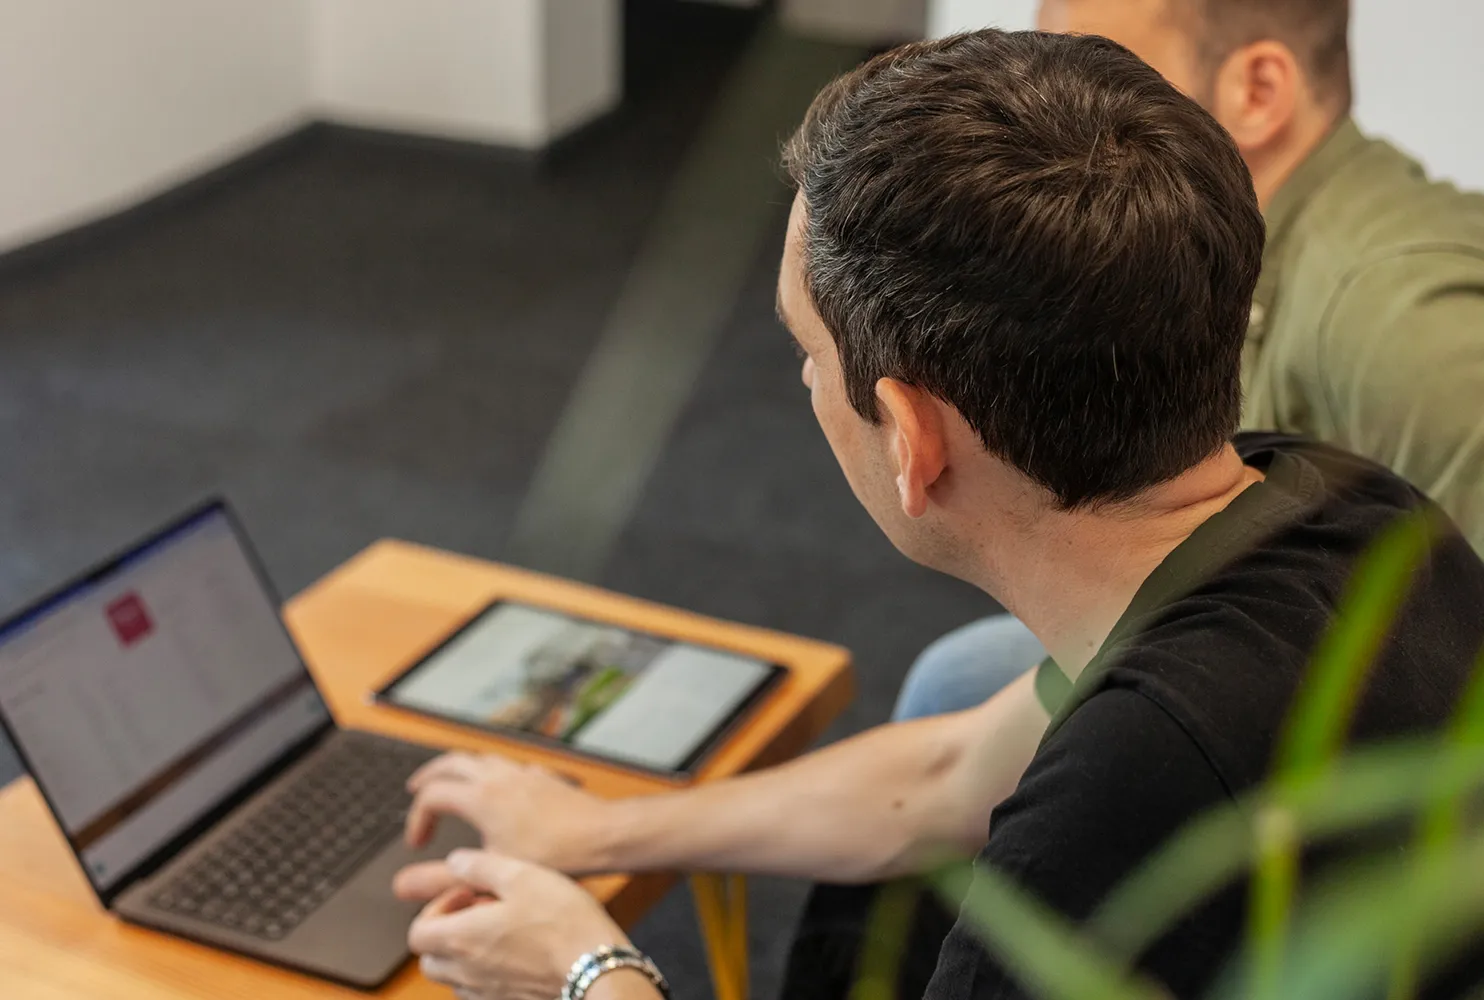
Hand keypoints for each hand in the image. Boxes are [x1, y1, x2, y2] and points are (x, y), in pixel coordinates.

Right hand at [401, 752, 613, 874]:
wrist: (603, 835)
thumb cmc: (554, 856)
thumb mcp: (492, 870)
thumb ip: (445, 878)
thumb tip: (406, 884)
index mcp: (480, 798)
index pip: (432, 796)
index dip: (416, 818)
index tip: (418, 843)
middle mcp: (498, 778)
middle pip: (451, 762)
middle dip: (429, 775)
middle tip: (416, 788)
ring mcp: (523, 773)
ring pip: (481, 758)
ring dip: (460, 768)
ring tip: (453, 783)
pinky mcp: (543, 777)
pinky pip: (510, 765)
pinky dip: (494, 772)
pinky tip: (500, 788)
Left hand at [408, 849, 635, 999]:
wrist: (596, 967)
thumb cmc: (562, 921)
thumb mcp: (521, 874)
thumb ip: (479, 865)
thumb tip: (456, 862)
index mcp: (461, 937)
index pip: (416, 932)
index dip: (435, 908)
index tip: (466, 894)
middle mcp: (466, 971)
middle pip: (429, 958)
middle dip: (445, 932)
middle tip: (477, 912)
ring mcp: (486, 993)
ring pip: (454, 976)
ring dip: (465, 952)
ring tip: (500, 930)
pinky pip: (480, 990)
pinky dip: (486, 971)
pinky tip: (518, 950)